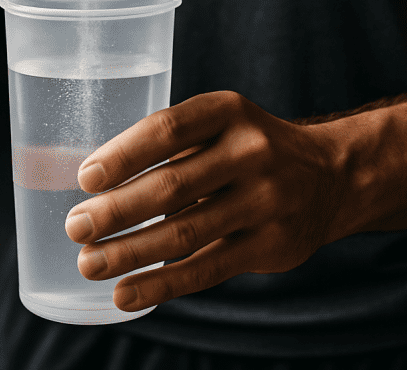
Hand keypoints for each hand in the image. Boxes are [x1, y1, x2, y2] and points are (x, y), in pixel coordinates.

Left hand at [64, 91, 347, 311]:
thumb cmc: (247, 149)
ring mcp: (265, 200)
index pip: (168, 129)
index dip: (123, 155)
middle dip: (116, 211)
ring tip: (89, 264)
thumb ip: (163, 147)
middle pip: (172, 185)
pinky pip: (207, 269)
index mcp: (227, 112)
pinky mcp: (270, 245)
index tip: (85, 179)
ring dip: (129, 253)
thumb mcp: (217, 126)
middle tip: (75, 227)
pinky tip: (125, 294)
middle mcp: (251, 151)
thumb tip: (81, 181)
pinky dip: (161, 284)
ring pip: (185, 233)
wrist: (330, 176)